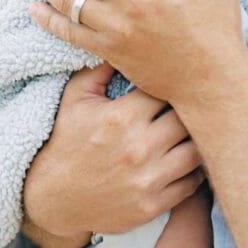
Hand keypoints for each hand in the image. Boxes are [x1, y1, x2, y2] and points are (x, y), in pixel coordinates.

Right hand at [22, 62, 203, 247]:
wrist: (51, 200)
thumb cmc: (65, 142)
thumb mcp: (75, 99)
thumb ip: (100, 69)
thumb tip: (122, 42)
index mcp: (122, 117)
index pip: (168, 90)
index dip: (174, 85)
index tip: (175, 84)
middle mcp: (138, 147)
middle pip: (188, 119)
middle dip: (189, 111)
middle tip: (191, 107)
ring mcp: (147, 179)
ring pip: (196, 151)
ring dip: (196, 140)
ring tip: (194, 132)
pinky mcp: (152, 205)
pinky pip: (192, 184)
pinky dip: (195, 171)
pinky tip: (188, 160)